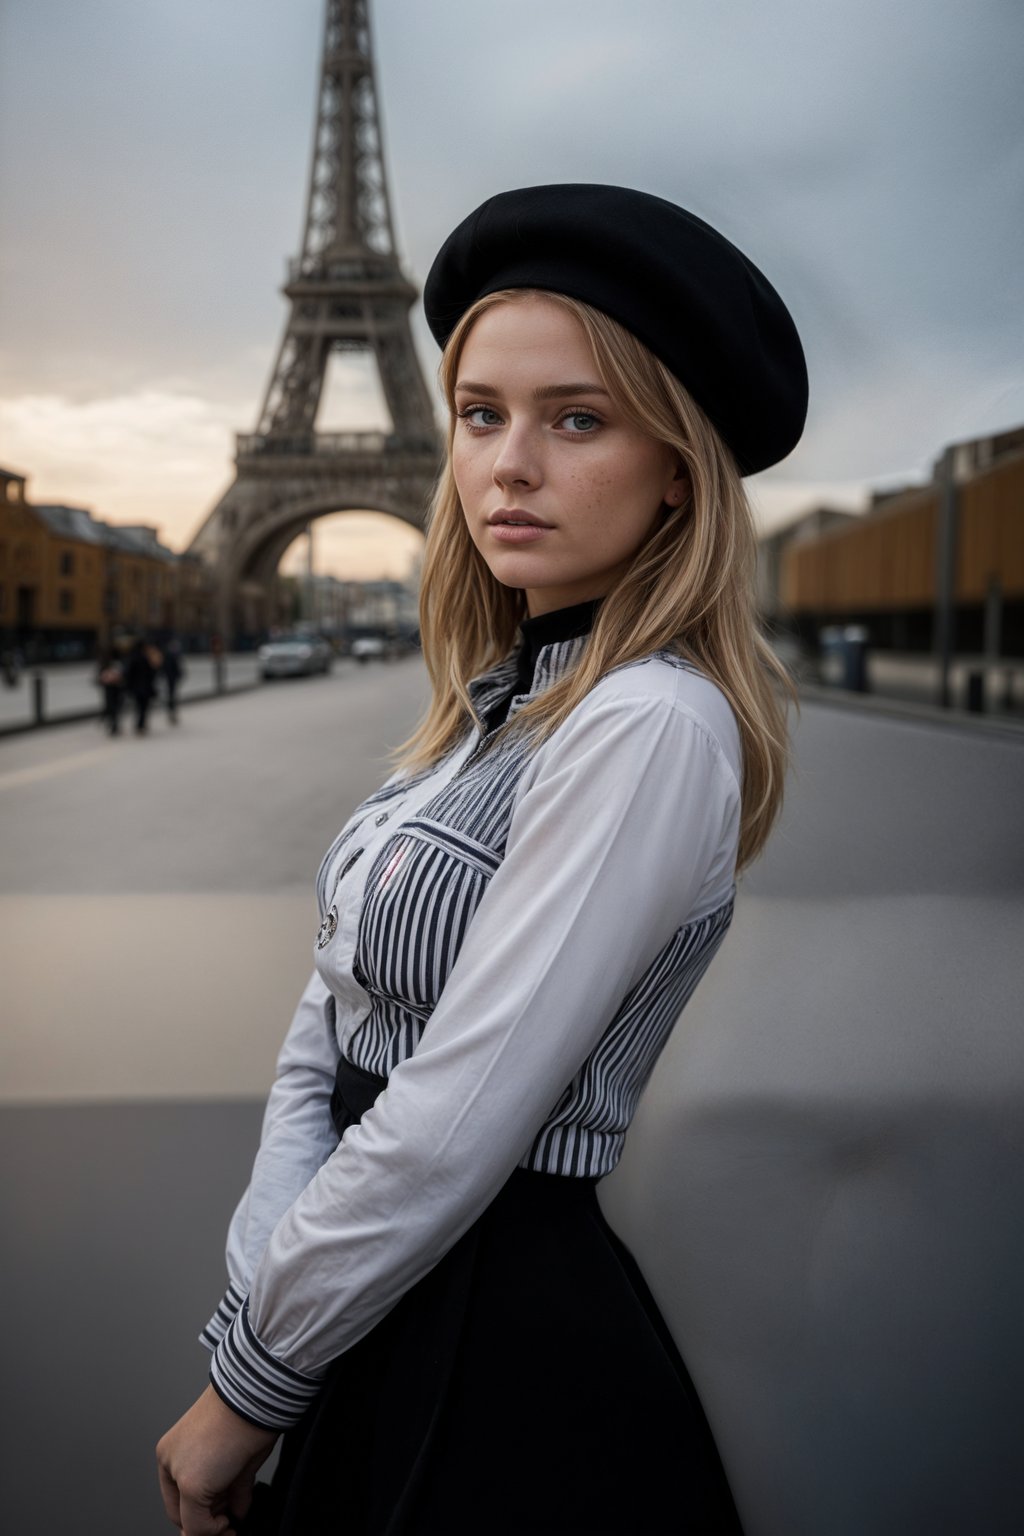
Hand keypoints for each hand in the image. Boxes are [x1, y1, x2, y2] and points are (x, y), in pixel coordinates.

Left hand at [156, 1384, 277, 1534]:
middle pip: (181, 1512)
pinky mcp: (192, 1485)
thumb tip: (236, 1510)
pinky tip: (232, 1521)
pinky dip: (217, 1530)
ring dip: (214, 1525)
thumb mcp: (239, 1457)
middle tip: (229, 1527)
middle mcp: (171, 1460)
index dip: (202, 1512)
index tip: (221, 1519)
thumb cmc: (250, 1412)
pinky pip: (199, 1524)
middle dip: (208, 1523)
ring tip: (234, 1522)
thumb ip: (232, 1487)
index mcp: (176, 1449)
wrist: (256, 1394)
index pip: (180, 1495)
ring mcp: (179, 1472)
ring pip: (190, 1519)